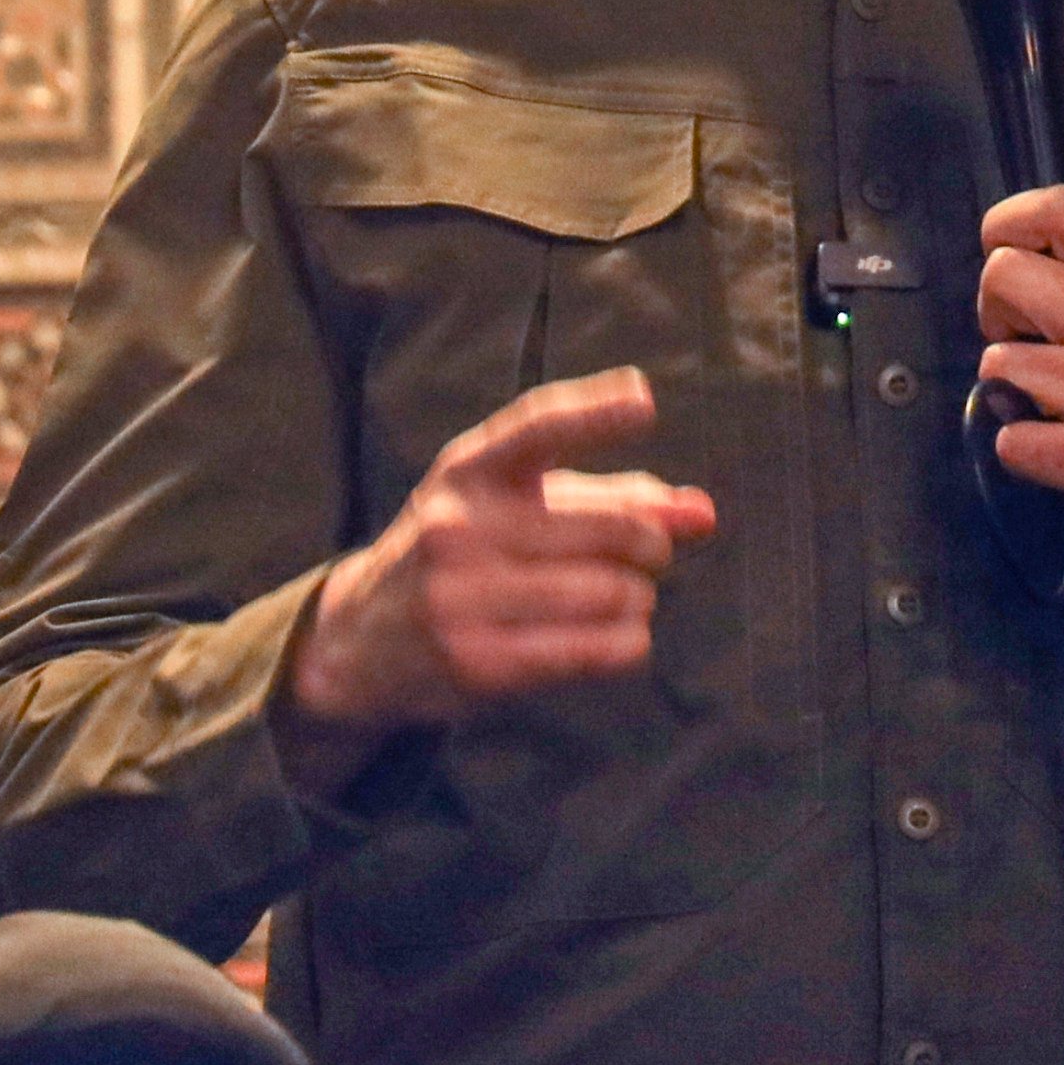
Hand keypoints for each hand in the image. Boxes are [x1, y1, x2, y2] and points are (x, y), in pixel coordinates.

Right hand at [284, 368, 718, 732]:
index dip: (594, 411)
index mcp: (468, 470)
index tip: (643, 401)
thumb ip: (612, 498)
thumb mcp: (516, 505)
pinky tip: (616, 637)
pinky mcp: (479, 663)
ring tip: (622, 600)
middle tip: (646, 556)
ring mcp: (463, 597)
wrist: (361, 639)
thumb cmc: (465, 554)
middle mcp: (459, 526)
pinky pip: (600, 648)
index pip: (536, 426)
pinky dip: (629, 642)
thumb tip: (702, 513)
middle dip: (651, 544)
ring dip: (638, 599)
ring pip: (614, 592)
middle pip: (613, 528)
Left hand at [977, 183, 1063, 623]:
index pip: (1061, 207)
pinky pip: (1010, 438)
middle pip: (1005, 274)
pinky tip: (1060, 454)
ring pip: (998, 363)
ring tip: (1055, 408)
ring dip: (1011, 393)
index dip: (1007, 223)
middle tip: (1030, 346)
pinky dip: (1022, 451)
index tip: (1004, 255)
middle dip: (996, 313)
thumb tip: (1037, 213)